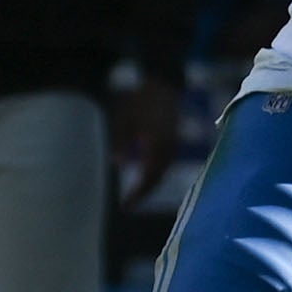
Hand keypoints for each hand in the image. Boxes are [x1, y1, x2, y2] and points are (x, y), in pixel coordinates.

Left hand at [112, 79, 180, 212]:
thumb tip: (117, 164)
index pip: (148, 178)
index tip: (126, 206)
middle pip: (158, 179)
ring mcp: (173, 145)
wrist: (163, 85)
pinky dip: (156, 174)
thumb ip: (121, 141)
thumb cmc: (140, 100)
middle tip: (129, 205)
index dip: (138, 194)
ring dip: (151, 185)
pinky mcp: (173, 141)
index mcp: (157, 146)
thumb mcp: (124, 119)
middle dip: (144, 193)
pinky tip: (146, 175)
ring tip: (137, 194)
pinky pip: (165, 164)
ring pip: (163, 172)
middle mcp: (168, 150)